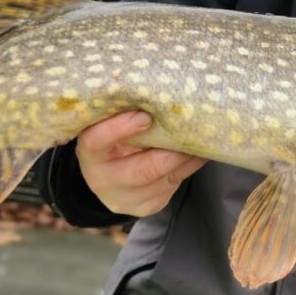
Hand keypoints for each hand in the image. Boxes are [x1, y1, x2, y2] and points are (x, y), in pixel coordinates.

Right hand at [76, 111, 206, 217]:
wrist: (108, 175)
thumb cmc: (113, 138)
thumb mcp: (108, 124)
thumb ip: (123, 111)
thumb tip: (158, 88)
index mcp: (89, 154)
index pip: (96, 141)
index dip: (120, 129)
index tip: (145, 116)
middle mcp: (103, 180)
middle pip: (142, 170)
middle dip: (172, 152)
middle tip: (192, 131)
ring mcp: (126, 198)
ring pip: (165, 179)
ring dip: (188, 158)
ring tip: (206, 139)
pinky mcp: (147, 206)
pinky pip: (174, 185)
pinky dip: (190, 165)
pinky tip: (200, 152)